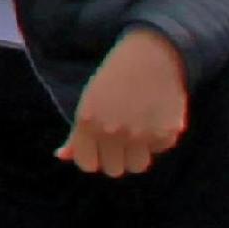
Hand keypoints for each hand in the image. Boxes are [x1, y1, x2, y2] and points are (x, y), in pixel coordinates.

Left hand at [61, 27, 192, 179]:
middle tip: (119, 140)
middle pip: (114, 170)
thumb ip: (76, 134)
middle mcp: (113, 131)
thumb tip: (61, 156)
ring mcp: (141, 134)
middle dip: (115, 158)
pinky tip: (153, 117)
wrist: (149, 56)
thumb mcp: (88, 102)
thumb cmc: (112, 80)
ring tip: (136, 133)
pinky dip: (157, 139)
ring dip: (137, 154)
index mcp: (88, 123)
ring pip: (138, 166)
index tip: (98, 148)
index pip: (87, 164)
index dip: (93, 158)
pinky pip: (159, 150)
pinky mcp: (166, 133)